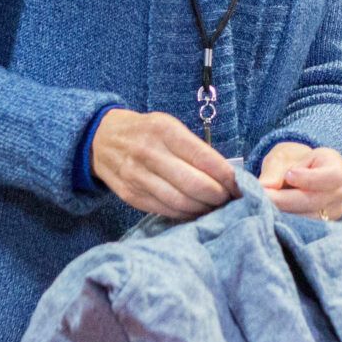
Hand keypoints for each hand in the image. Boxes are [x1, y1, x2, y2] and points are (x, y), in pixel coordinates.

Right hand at [90, 110, 238, 219]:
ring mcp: (138, 176)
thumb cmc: (145, 132)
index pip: (205, 158)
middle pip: (195, 185)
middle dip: (219, 196)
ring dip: (204, 209)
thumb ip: (195, 149)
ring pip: (181, 202)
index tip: (239, 185)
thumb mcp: (169, 126)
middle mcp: (149, 153)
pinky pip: (166, 210)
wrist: (102, 139)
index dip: (227, 176)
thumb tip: (226, 176)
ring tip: (216, 207)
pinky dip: (186, 214)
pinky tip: (195, 211)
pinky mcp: (131, 195)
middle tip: (230, 199)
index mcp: (164, 131)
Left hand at [259, 142, 341, 219]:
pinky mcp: (322, 227)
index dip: (310, 178)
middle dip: (285, 200)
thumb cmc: (290, 162)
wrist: (293, 175)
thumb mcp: (281, 158)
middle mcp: (340, 190)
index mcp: (336, 166)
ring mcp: (333, 211)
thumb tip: (265, 186)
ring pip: (308, 218)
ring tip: (263, 205)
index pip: (332, 176)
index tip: (288, 175)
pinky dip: (285, 222)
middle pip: (316, 200)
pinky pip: (303, 228)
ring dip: (283, 213)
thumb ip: (274, 171)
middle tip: (261, 195)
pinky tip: (271, 216)